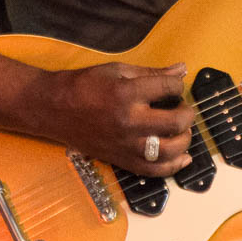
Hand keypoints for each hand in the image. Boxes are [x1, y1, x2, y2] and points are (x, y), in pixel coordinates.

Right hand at [29, 61, 195, 175]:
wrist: (54, 109)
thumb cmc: (84, 86)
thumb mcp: (118, 70)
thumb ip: (153, 73)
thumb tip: (181, 70)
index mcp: (128, 94)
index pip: (170, 89)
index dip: (178, 86)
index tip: (174, 87)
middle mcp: (129, 122)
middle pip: (176, 122)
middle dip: (187, 113)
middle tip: (182, 108)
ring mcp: (126, 144)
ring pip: (170, 150)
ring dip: (185, 139)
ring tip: (181, 130)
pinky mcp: (121, 160)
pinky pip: (154, 171)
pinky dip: (173, 166)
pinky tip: (182, 157)